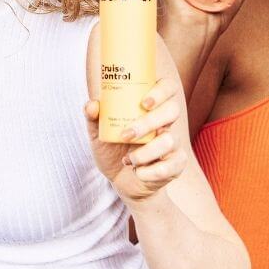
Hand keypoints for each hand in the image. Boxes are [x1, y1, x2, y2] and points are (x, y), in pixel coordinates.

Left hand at [84, 78, 187, 201]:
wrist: (120, 181)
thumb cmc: (113, 150)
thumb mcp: (99, 134)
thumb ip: (94, 118)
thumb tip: (92, 106)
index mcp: (152, 108)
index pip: (168, 87)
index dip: (161, 91)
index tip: (144, 103)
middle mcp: (166, 122)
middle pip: (172, 110)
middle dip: (149, 122)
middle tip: (126, 135)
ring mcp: (173, 143)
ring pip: (170, 140)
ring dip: (145, 152)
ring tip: (128, 160)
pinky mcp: (176, 165)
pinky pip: (171, 166)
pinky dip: (150, 172)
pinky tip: (138, 172)